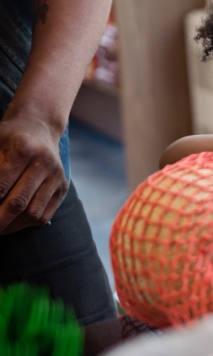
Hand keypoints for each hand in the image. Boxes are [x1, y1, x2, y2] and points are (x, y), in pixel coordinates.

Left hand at [0, 115, 67, 233]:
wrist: (39, 127)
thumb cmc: (8, 138)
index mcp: (24, 150)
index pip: (1, 187)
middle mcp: (45, 163)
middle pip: (18, 203)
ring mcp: (57, 176)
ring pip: (33, 213)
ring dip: (12, 226)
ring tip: (0, 228)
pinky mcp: (63, 187)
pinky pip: (45, 215)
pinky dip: (26, 224)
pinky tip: (13, 223)